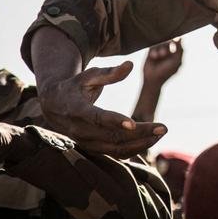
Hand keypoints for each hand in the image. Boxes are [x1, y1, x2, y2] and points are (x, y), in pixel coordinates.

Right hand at [38, 61, 166, 156]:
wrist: (53, 106)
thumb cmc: (75, 86)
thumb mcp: (88, 76)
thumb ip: (109, 72)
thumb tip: (130, 65)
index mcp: (77, 109)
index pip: (97, 118)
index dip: (114, 121)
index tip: (133, 122)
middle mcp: (80, 130)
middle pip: (113, 136)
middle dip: (140, 134)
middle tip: (164, 128)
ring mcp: (86, 142)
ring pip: (116, 149)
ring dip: (141, 144)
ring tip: (161, 134)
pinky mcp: (93, 148)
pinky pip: (115, 154)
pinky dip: (134, 149)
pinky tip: (151, 140)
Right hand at [142, 38, 182, 86]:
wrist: (153, 78)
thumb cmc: (166, 72)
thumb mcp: (176, 61)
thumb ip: (179, 50)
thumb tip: (180, 38)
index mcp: (176, 54)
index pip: (177, 43)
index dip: (176, 41)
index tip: (173, 42)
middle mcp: (168, 51)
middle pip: (169, 41)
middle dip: (167, 46)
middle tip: (164, 54)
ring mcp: (159, 51)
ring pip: (161, 43)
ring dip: (161, 49)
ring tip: (159, 56)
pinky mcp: (151, 51)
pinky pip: (153, 46)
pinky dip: (154, 51)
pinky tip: (154, 57)